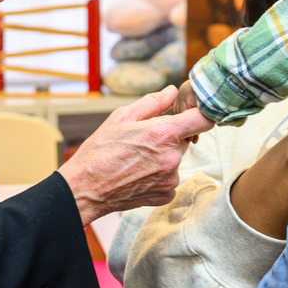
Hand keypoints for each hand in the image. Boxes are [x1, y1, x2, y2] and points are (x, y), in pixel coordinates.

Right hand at [60, 86, 214, 225]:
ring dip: (163, 157)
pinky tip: (138, 174)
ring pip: (176, 160)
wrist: (85, 189)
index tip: (193, 114)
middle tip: (144, 140)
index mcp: (163, 134)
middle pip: (186, 139)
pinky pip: (170, 179)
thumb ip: (152, 102)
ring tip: (136, 159)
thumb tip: (172, 92)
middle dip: (170, 137)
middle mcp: (172, 158)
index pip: (203, 120)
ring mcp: (170, 179)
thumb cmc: (99, 151)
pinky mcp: (166, 195)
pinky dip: (159, 175)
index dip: (201, 114)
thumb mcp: (121, 117)